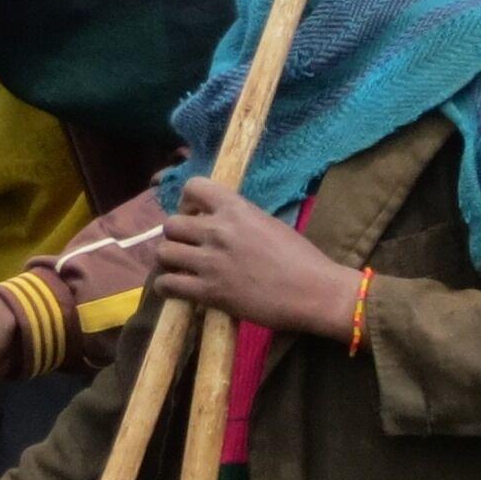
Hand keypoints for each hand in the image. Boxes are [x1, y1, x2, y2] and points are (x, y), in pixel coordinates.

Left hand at [157, 175, 360, 342]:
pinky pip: (166, 284)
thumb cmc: (303, 260)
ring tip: (182, 268)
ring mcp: (210, 262)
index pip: (194, 186)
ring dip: (170, 261)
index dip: (188, 201)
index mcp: (237, 209)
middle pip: (171, 224)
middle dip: (177, 235)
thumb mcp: (269, 225)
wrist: (317, 293)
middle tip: (189, 247)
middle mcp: (218, 231)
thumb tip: (217, 222)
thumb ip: (239, 220)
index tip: (196, 214)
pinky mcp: (208, 291)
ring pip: (163, 252)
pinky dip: (166, 287)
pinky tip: (177, 289)